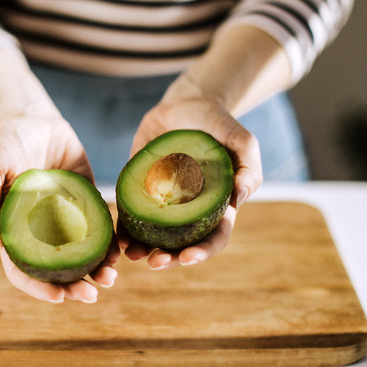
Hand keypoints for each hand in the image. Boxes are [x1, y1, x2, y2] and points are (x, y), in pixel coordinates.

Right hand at [0, 112, 118, 302]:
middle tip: (93, 294)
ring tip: (111, 276)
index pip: (23, 269)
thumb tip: (3, 242)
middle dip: (74, 286)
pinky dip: (110, 241)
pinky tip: (120, 249)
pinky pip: (100, 225)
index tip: (59, 297)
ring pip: (82, 253)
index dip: (39, 287)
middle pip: (57, 268)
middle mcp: (41, 230)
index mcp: (14, 230)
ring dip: (96, 269)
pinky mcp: (86, 200)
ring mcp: (65, 217)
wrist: (29, 115)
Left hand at [120, 75, 262, 268]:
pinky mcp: (140, 190)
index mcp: (216, 207)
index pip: (214, 237)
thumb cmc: (218, 123)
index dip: (203, 252)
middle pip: (181, 245)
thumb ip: (249, 168)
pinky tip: (117, 238)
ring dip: (144, 250)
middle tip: (155, 262)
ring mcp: (163, 203)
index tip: (188, 258)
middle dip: (169, 259)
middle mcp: (189, 211)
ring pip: (153, 236)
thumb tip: (241, 198)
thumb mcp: (241, 141)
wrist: (185, 104)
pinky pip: (131, 215)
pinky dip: (124, 229)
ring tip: (132, 255)